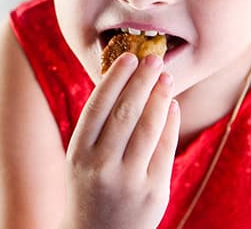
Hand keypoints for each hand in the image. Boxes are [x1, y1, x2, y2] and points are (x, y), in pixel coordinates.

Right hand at [62, 53, 179, 228]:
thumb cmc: (90, 189)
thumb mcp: (80, 160)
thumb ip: (97, 128)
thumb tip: (125, 84)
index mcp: (78, 154)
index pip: (98, 106)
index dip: (115, 78)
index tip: (128, 57)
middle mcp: (101, 166)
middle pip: (125, 112)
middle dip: (141, 80)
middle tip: (153, 58)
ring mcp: (129, 180)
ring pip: (149, 127)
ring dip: (160, 96)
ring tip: (165, 77)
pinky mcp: (154, 192)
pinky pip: (165, 148)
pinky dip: (170, 122)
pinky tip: (172, 105)